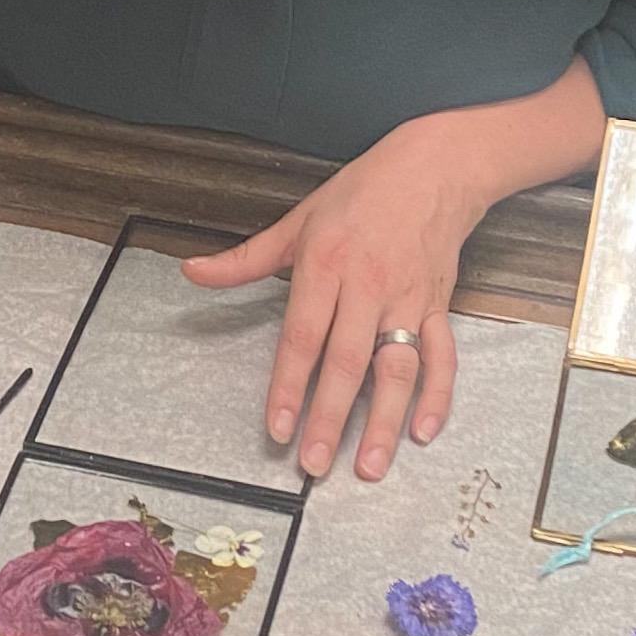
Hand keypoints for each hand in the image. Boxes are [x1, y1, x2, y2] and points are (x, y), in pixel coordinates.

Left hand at [182, 116, 495, 482]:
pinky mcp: (439, 307)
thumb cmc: (362, 194)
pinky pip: (442, 357)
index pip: (302, 337)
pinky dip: (437, 395)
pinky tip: (423, 431)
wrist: (434, 169)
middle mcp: (368, 288)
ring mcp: (407, 301)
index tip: (277, 427)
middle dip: (330, 418)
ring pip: (397, 369)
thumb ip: (246, 259)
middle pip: (347, 363)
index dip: (288, 385)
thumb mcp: (298, 220)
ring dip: (385, 422)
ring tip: (370, 466)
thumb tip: (193, 272)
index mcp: (326, 266)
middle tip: (314, 464)